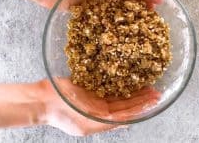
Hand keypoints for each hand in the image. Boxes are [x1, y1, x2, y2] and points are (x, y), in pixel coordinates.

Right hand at [36, 78, 159, 135]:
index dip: (141, 107)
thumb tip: (126, 123)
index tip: (154, 101)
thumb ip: (107, 123)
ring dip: (133, 89)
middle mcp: (100, 108)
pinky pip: (107, 81)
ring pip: (119, 92)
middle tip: (156, 90)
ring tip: (148, 83)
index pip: (126, 113)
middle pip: (125, 102)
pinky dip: (119, 79)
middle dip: (141, 98)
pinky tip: (128, 74)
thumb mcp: (86, 125)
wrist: (43, 101)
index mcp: (100, 119)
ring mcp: (95, 95)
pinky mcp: (89, 84)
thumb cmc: (62, 114)